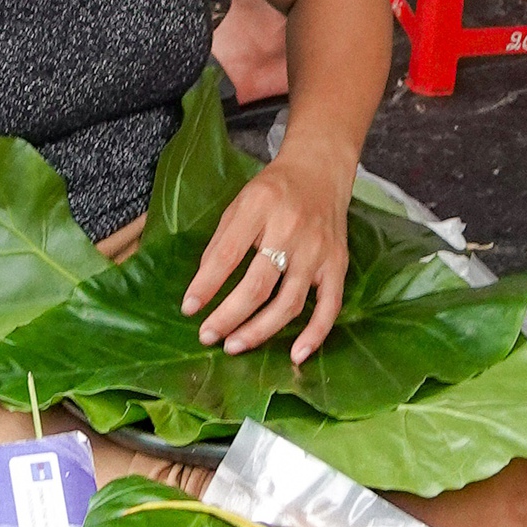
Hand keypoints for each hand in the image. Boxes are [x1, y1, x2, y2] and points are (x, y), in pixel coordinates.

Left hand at [182, 141, 351, 364]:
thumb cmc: (273, 191)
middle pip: (258, 285)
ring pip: (289, 302)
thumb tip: (202, 287)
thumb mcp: (240, 203)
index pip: (228, 254)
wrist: (320, 171)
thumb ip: (222, 242)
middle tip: (207, 336)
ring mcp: (318, 250)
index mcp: (260, 207)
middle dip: (229, 316)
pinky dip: (315, 334)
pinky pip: (329, 306)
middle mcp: (291, 229)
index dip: (206, 285)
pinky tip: (296, 355)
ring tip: (234, 345)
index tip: (189, 308)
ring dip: (260, 330)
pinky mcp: (338, 264)